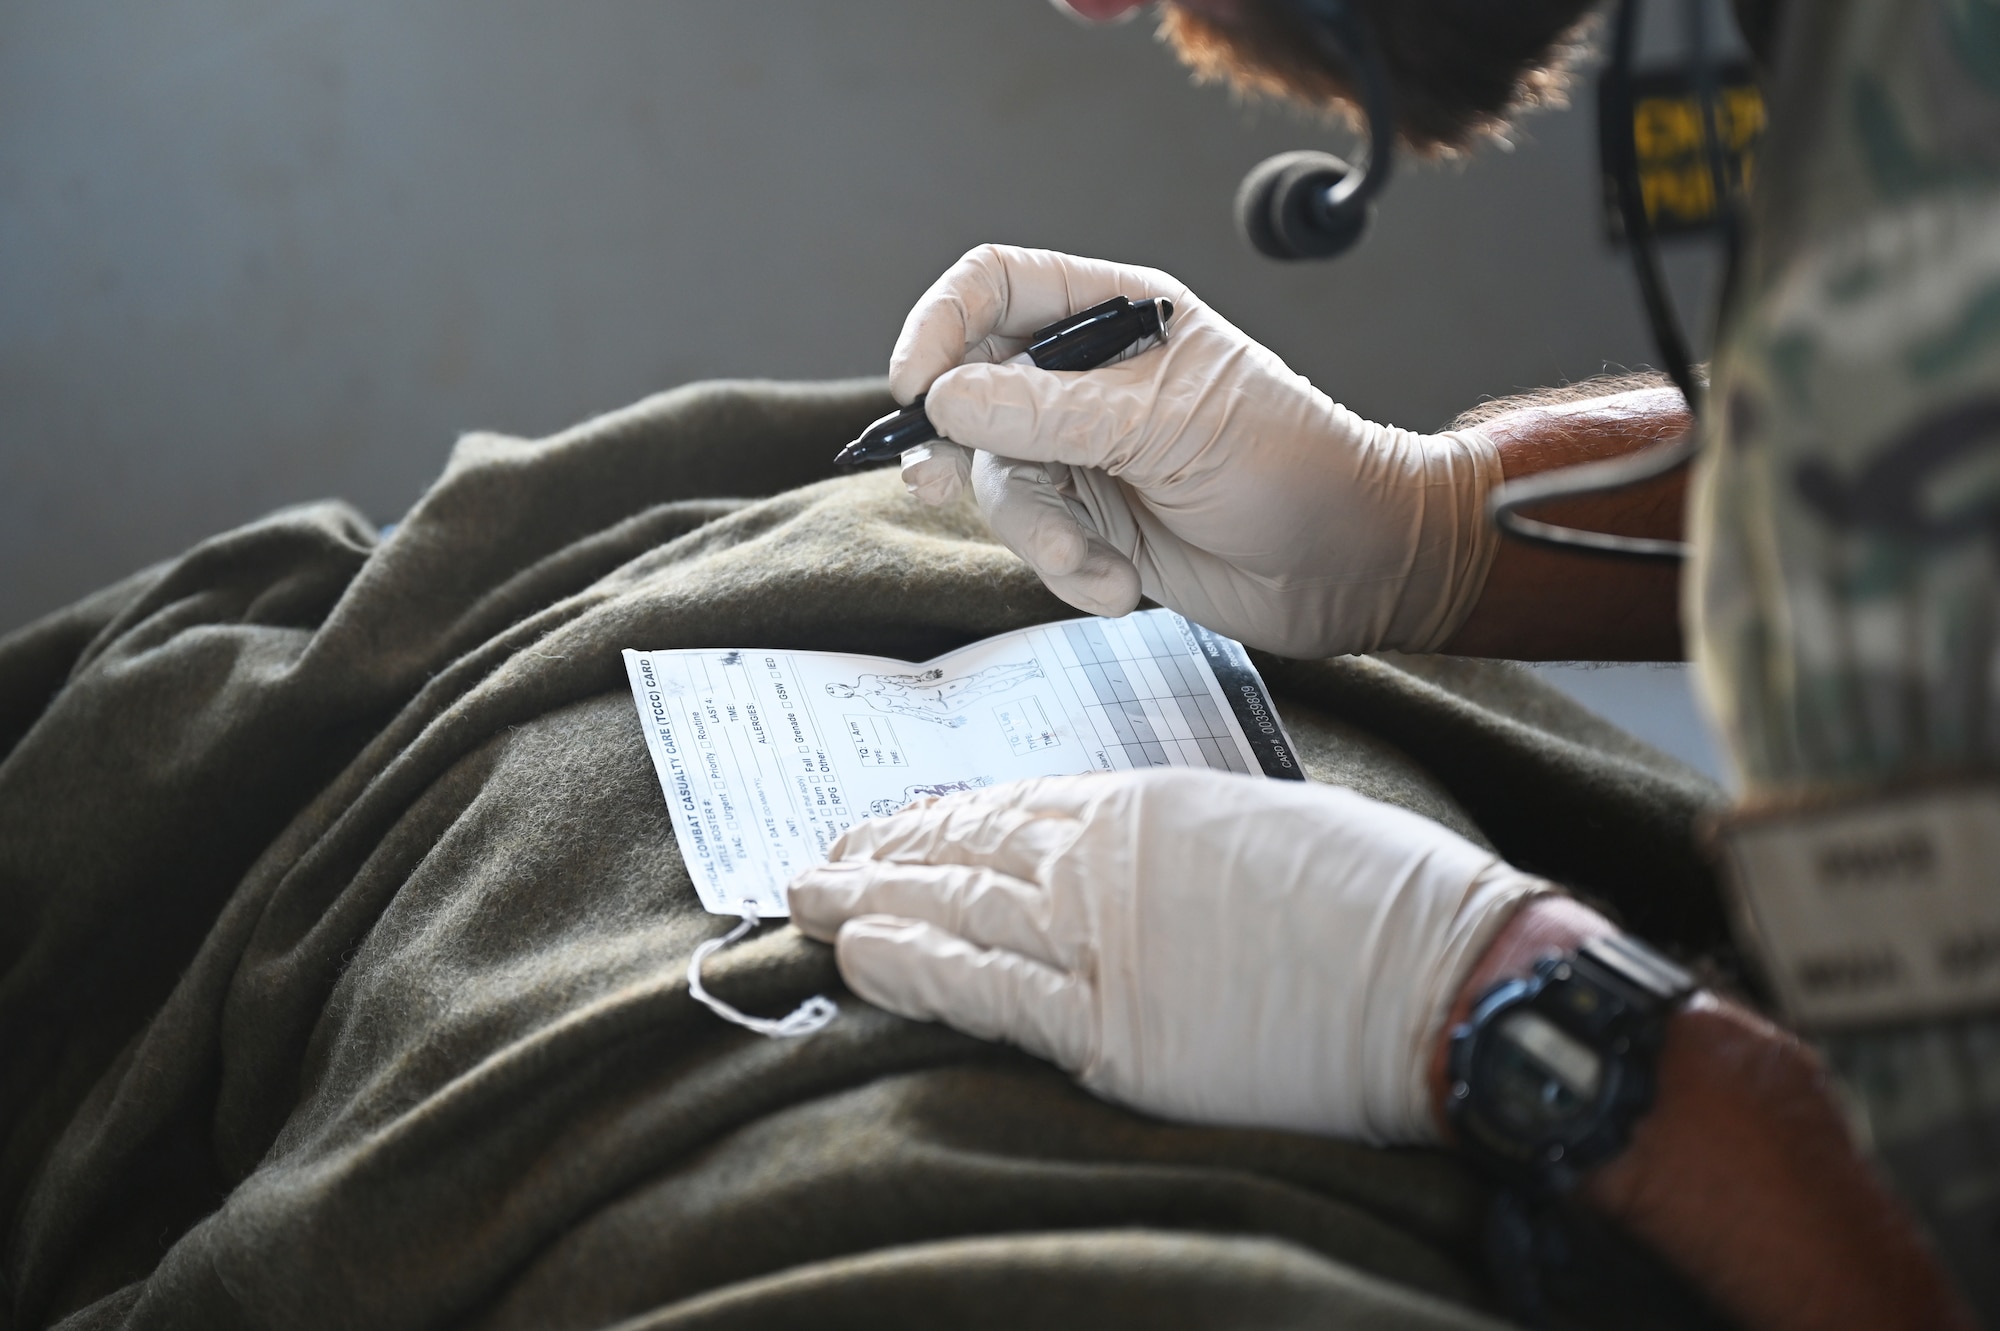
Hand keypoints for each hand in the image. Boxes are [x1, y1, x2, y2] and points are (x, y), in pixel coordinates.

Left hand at [788, 769, 1545, 1142]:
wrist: (1446, 975)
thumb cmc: (1386, 902)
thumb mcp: (1271, 829)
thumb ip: (1182, 841)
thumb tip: (1131, 858)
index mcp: (1150, 804)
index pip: (1014, 809)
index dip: (942, 822)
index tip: (896, 827)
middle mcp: (1106, 860)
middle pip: (966, 852)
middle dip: (885, 855)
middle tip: (822, 856)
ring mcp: (1102, 942)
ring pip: (956, 910)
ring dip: (873, 903)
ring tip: (809, 897)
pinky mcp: (1111, 1026)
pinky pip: (985, 991)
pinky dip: (913, 969)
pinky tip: (858, 956)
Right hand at [891, 245, 1503, 656]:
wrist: (1351, 566)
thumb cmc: (1293, 465)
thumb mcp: (1168, 425)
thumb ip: (1052, 412)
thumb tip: (948, 399)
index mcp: (1115, 317)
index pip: (995, 288)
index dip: (940, 326)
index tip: (916, 386)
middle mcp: (1088, 381)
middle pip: (971, 393)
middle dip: (962, 448)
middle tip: (939, 482)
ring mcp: (1085, 455)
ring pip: (998, 482)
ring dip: (1038, 533)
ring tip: (1095, 561)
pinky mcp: (1092, 526)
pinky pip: (1035, 545)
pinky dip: (1069, 573)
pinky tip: (1123, 586)